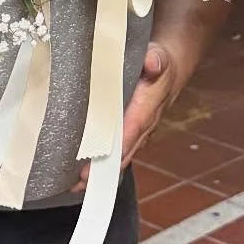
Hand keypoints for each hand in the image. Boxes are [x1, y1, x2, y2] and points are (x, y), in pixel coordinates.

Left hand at [71, 44, 183, 192]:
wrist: (169, 69)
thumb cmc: (161, 62)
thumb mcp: (159, 57)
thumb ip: (156, 60)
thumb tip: (153, 62)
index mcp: (147, 108)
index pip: (130, 132)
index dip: (113, 150)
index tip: (94, 165)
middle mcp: (142, 126)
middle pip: (122, 154)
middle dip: (102, 171)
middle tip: (77, 184)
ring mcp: (136, 132)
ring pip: (118, 157)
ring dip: (99, 172)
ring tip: (74, 185)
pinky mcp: (129, 133)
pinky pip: (116, 151)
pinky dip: (100, 163)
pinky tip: (80, 172)